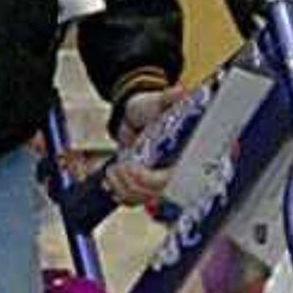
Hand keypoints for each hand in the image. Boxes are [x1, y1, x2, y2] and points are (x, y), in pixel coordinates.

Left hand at [105, 80, 178, 206]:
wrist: (136, 114)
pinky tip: (113, 182)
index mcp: (180, 156)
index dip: (148, 180)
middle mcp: (170, 171)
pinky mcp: (143, 186)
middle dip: (132, 184)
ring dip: (122, 188)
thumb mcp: (159, 102)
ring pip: (141, 199)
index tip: (131, 167)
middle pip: (153, 195)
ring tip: (114, 172)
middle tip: (120, 167)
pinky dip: (120, 194)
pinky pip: (133, 200)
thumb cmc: (151, 109)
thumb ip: (169, 98)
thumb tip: (179, 92)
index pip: (168, 181)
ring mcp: (156, 181)